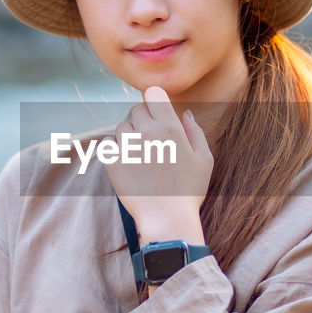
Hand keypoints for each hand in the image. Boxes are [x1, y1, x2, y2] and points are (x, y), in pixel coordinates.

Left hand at [107, 86, 212, 245]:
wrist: (167, 219)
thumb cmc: (189, 191)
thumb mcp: (204, 159)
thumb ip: (195, 132)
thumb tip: (185, 114)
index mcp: (170, 127)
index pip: (152, 93)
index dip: (154, 101)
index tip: (157, 113)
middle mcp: (147, 132)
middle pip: (136, 109)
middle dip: (142, 120)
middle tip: (150, 140)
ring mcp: (128, 147)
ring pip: (121, 127)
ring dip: (128, 135)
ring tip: (139, 155)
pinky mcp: (112, 162)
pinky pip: (107, 144)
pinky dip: (114, 149)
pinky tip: (125, 161)